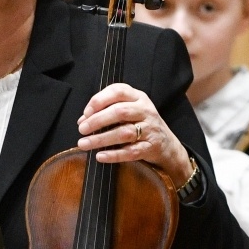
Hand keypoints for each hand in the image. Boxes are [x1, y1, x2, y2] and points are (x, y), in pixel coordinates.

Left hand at [77, 84, 193, 186]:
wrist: (167, 144)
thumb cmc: (142, 124)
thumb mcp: (130, 110)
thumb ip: (107, 111)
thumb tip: (83, 120)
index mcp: (138, 97)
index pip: (118, 91)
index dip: (99, 100)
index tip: (86, 112)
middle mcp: (145, 110)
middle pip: (120, 111)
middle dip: (98, 120)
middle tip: (82, 129)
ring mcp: (150, 129)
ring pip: (124, 132)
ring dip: (101, 139)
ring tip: (84, 144)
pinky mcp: (151, 147)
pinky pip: (130, 152)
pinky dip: (114, 155)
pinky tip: (100, 156)